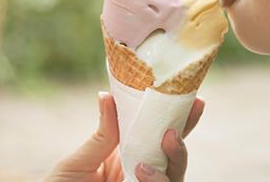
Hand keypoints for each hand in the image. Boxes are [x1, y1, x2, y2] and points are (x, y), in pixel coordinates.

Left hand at [47, 92, 204, 181]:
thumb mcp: (78, 161)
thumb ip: (101, 135)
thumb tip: (107, 95)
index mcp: (127, 155)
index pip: (156, 135)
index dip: (177, 119)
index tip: (191, 99)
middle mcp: (140, 174)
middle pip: (173, 157)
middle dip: (182, 138)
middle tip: (180, 122)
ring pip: (174, 177)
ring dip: (175, 159)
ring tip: (166, 141)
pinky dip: (158, 181)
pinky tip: (143, 172)